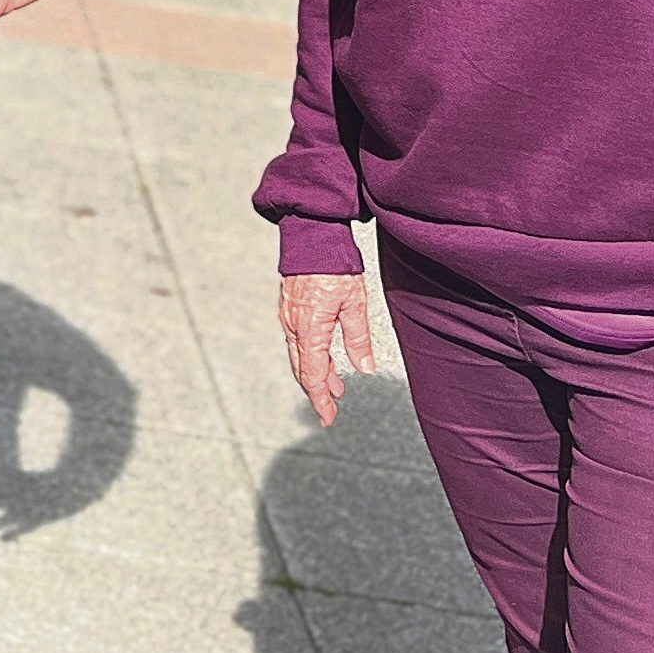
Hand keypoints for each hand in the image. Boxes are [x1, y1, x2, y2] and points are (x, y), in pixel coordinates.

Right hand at [278, 274, 378, 425]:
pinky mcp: (290, 307)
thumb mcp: (354, 303)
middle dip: (318, 391)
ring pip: (299, 355)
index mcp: (309, 329)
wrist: (311, 234)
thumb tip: (364, 368)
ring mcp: (289, 316)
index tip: (328, 418)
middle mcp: (293, 326)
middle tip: (331, 409)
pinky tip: (325, 356)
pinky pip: (298, 340)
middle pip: (302, 369)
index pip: (313, 375)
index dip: (321, 400)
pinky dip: (311, 355)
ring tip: (337, 386)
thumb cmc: (333, 264)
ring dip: (317, 373)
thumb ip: (358, 338)